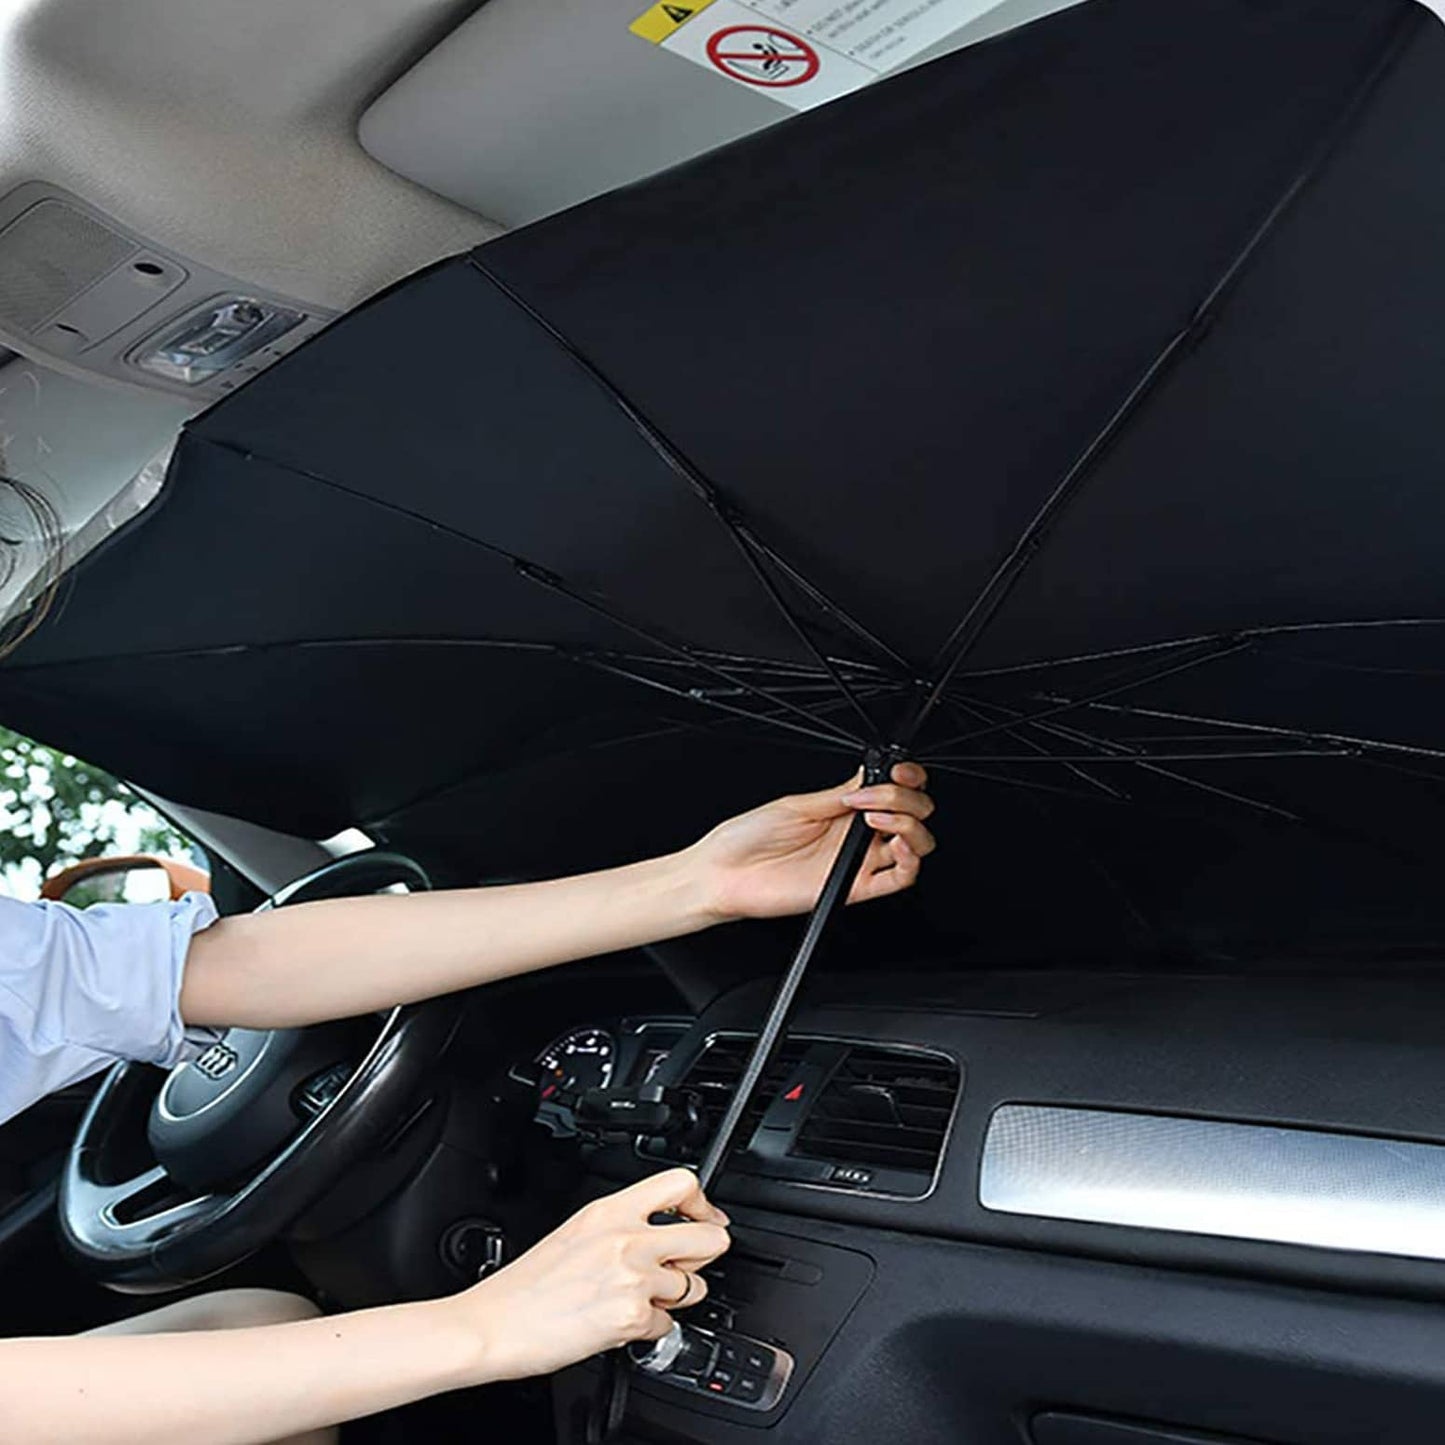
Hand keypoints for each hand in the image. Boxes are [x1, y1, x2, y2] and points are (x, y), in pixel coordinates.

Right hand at [443, 1168, 729, 1382]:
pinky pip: (668, 1325)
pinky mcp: (632, 1317)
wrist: (494, 1325)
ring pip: (694, 1287)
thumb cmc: (525, 1286)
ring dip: (674, 1298)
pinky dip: (650, 1330)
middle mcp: (627, 1238)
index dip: (703, 1205)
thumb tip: (660, 1232)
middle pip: (710, 1237)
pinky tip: (621, 1323)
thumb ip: (621, 1226)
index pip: (681, 1183)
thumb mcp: (576, 1232)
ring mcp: (633, 1278)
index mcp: (610, 1210)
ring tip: (639, 1300)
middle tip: (683, 1268)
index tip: (705, 1220)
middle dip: (701, 1257)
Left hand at [686, 762, 935, 922]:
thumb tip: (869, 775)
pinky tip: (894, 846)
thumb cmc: (746, 839)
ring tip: (877, 820)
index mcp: (842, 810)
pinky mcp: (854, 889)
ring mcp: (856, 862)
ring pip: (915, 845)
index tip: (897, 772)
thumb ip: (837, 794)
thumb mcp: (795, 805)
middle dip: (906, 799)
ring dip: (909, 826)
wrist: (724, 875)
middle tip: (875, 798)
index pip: (892, 792)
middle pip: (912, 815)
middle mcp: (854, 836)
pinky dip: (909, 861)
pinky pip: (899, 879)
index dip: (906, 779)